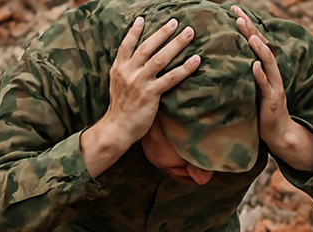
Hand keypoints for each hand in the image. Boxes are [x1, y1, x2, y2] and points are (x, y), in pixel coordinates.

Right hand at [81, 17, 200, 177]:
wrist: (116, 129)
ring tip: (189, 33)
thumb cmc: (120, 110)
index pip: (126, 45)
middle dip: (162, 32)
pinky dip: (185, 68)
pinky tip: (196, 61)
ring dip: (177, 44)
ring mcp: (139, 82)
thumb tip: (137, 63)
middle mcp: (128, 72)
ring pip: (161, 58)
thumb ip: (126, 73)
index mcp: (118, 69)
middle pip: (147, 46)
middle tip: (175, 22)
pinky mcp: (150, 94)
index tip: (142, 19)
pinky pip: (171, 78)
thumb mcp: (117, 86)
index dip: (134, 32)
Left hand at [231, 5, 312, 172]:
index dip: (246, 26)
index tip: (233, 11)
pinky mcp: (273, 99)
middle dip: (250, 29)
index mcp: (265, 68)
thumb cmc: (262, 111)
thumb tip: (224, 62)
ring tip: (250, 36)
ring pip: (268, 62)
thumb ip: (242, 75)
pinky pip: (267, 85)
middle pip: (262, 45)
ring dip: (259, 48)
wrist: (279, 132)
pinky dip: (261, 75)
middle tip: (237, 15)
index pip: (255, 41)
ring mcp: (274, 85)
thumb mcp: (251, 89)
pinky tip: (254, 66)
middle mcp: (271, 72)